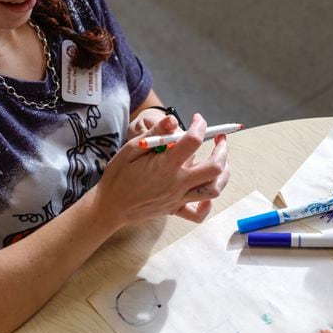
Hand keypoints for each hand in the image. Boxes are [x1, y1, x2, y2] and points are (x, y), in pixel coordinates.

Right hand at [93, 113, 229, 231]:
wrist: (109, 206)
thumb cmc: (118, 175)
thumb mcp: (131, 149)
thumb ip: (155, 133)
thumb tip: (173, 119)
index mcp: (165, 165)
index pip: (193, 141)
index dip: (200, 125)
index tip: (198, 119)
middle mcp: (177, 183)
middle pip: (214, 167)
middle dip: (223, 150)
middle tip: (220, 139)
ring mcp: (178, 198)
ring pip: (213, 189)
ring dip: (223, 173)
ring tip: (221, 160)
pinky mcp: (175, 210)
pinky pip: (198, 214)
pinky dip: (208, 204)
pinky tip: (206, 190)